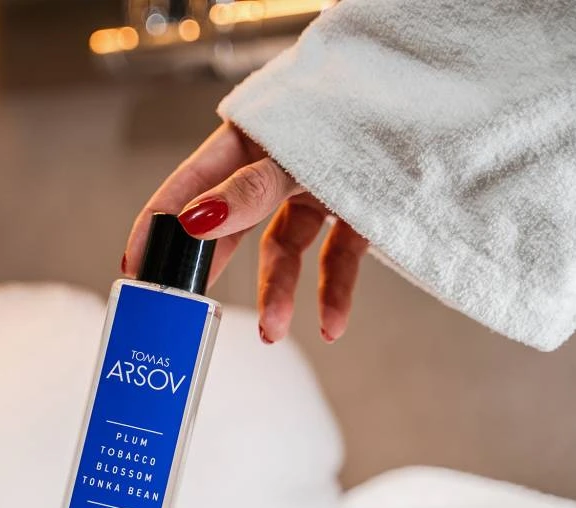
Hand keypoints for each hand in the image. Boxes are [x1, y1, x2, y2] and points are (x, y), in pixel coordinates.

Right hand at [124, 122, 368, 343]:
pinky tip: (332, 325)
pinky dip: (335, 293)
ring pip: (283, 249)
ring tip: (271, 331)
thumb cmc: (361, 109)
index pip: (188, 188)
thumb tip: (196, 222)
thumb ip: (250, 189)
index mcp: (247, 140)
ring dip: (278, 293)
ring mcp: (312, 191)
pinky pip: (336, 259)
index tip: (133, 268)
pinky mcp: (352, 212)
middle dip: (212, 272)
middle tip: (188, 309)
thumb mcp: (298, 152)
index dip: (156, 227)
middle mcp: (275, 168)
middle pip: (229, 226)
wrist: (441, 109)